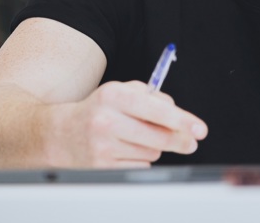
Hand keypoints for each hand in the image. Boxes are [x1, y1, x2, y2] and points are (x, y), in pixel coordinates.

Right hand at [46, 80, 207, 167]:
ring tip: (134, 138)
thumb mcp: (118, 91)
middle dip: (179, 139)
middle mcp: (106, 120)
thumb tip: (177, 113)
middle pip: (159, 137)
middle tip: (189, 141)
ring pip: (152, 153)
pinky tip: (123, 151)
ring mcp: (103, 146)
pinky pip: (140, 166)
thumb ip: (149, 95)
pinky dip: (139, 160)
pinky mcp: (103, 167)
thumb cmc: (96, 110)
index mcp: (112, 96)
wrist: (60, 134)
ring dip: (153, 147)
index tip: (199, 129)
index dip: (182, 120)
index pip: (156, 109)